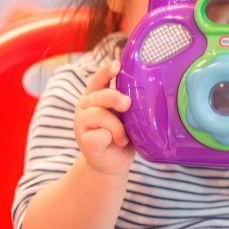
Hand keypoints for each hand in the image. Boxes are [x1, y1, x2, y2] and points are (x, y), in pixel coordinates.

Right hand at [74, 60, 134, 175]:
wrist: (111, 163)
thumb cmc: (121, 136)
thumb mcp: (126, 117)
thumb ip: (127, 105)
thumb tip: (147, 95)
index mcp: (96, 96)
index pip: (99, 79)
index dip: (106, 71)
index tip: (117, 64)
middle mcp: (86, 106)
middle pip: (99, 96)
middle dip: (114, 98)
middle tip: (127, 104)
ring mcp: (82, 124)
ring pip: (99, 115)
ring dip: (116, 127)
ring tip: (123, 137)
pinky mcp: (84, 142)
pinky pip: (97, 136)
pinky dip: (108, 138)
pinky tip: (113, 142)